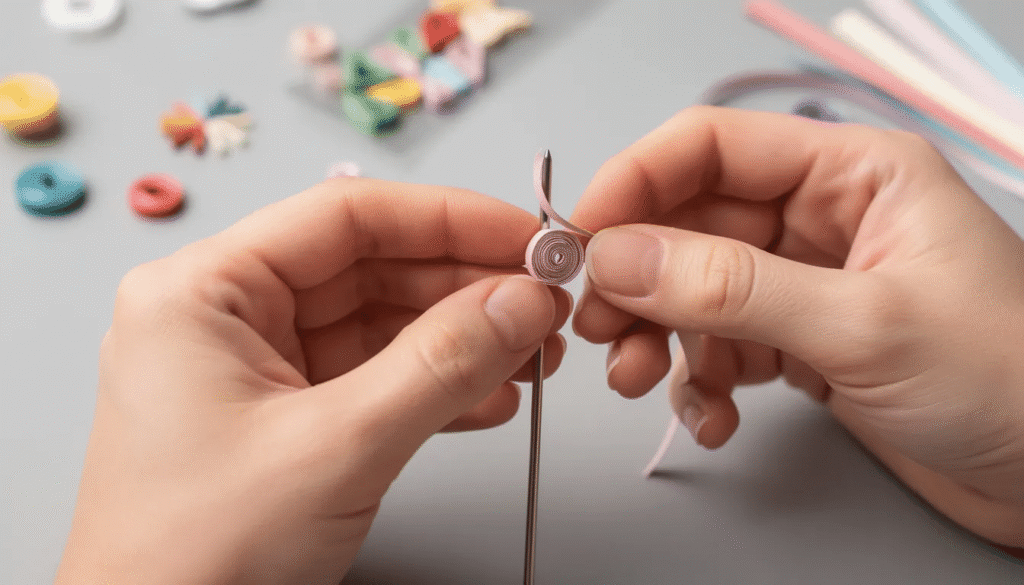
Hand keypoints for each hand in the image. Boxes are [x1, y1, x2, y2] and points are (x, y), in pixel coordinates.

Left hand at [55, 179, 570, 584]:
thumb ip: (440, 366)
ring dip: (461, 340)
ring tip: (531, 354)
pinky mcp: (285, 420)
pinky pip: (374, 379)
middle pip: (371, 268)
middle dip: (465, 287)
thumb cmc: (194, 562)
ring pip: (380, 326)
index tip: (523, 235)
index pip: (346, 217)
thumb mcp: (336, 449)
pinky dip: (436, 387)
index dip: (448, 219)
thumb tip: (520, 302)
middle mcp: (226, 319)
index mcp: (203, 293)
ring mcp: (256, 371)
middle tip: (542, 300)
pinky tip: (490, 399)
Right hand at [571, 106, 1023, 549]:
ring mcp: (806, 286)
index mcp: (849, 174)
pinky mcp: (800, 345)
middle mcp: (820, 220)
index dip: (636, 183)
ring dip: (658, 338)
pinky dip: (699, 384)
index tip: (580, 238)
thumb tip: (619, 256)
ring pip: (694, 293)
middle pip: (689, 225)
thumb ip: (731, 288)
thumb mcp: (861, 325)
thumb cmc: (1006, 378)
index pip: (711, 148)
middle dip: (638, 279)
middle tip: (599, 329)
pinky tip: (712, 419)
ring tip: (641, 380)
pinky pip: (719, 349)